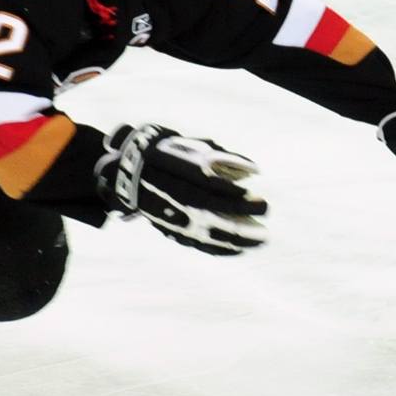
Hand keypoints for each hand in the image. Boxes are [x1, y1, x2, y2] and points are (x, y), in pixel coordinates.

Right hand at [96, 124, 266, 254]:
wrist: (130, 172)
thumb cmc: (170, 154)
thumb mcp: (191, 147)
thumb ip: (222, 157)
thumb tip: (253, 170)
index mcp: (175, 172)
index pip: (207, 185)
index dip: (232, 193)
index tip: (254, 194)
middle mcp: (172, 196)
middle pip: (210, 210)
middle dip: (241, 213)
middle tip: (265, 209)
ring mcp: (170, 217)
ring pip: (204, 232)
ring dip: (236, 237)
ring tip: (261, 239)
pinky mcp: (171, 231)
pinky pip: (198, 245)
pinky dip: (221, 249)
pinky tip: (241, 249)